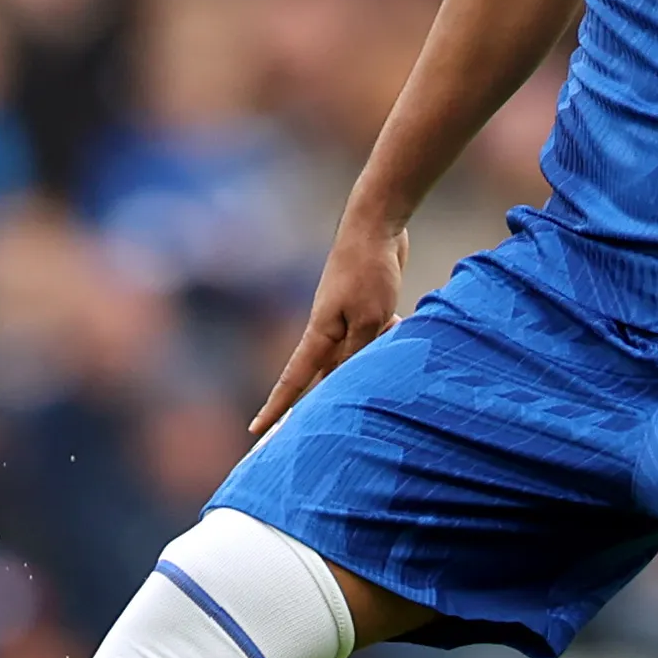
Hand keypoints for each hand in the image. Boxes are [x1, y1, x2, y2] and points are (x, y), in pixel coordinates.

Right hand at [251, 217, 409, 434]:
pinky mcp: (362, 308)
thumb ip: (358, 353)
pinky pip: (368, 338)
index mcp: (320, 335)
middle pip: (323, 376)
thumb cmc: (369, 271)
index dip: (276, 408)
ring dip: (367, 363)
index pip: (293, 380)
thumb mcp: (370, 320)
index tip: (256, 431)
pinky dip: (383, 339)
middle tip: (318, 432)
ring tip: (381, 358)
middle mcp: (327, 331)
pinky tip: (400, 324)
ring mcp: (344, 319)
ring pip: (352, 357)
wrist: (375, 225)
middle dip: (323, 401)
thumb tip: (349, 380)